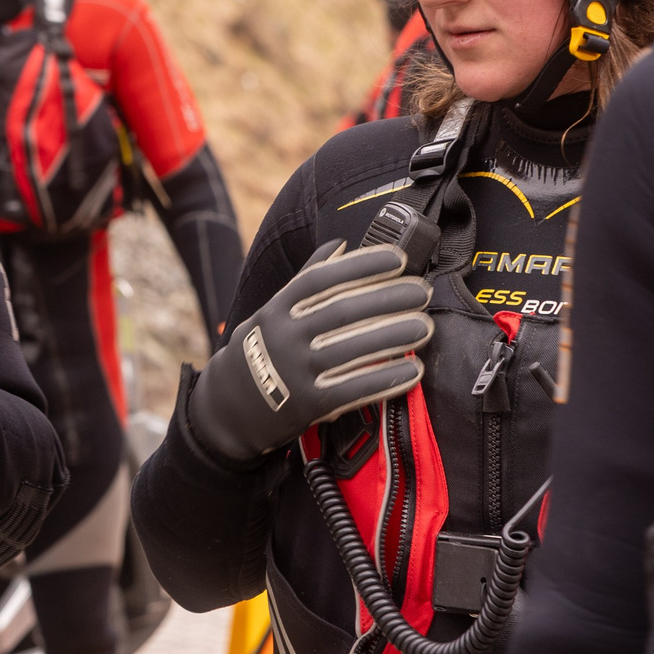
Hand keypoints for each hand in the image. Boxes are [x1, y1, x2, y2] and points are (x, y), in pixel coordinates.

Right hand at [187, 241, 432, 466]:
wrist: (227, 408)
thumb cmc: (261, 351)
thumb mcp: (272, 312)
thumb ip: (307, 278)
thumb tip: (342, 245)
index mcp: (277, 309)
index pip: (322, 279)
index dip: (362, 266)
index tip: (398, 258)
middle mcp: (284, 337)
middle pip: (343, 311)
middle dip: (389, 299)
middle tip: (423, 291)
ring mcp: (295, 372)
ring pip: (353, 349)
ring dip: (394, 336)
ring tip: (426, 326)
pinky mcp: (308, 405)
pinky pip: (354, 390)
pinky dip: (386, 379)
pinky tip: (414, 370)